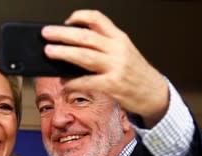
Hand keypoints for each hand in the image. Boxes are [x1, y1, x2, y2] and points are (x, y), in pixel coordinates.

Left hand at [41, 9, 168, 127]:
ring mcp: (115, 67)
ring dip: (64, 53)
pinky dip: (72, 82)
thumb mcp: (125, 51)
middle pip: (85, 37)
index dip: (79, 17)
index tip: (66, 21)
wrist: (154, 92)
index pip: (98, 19)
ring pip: (84, 56)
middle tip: (47, 34)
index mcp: (119, 38)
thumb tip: (76, 44)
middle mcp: (117, 50)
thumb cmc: (136, 73)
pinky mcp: (112, 85)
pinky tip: (64, 83)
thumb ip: (105, 44)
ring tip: (50, 51)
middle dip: (63, 34)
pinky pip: (86, 81)